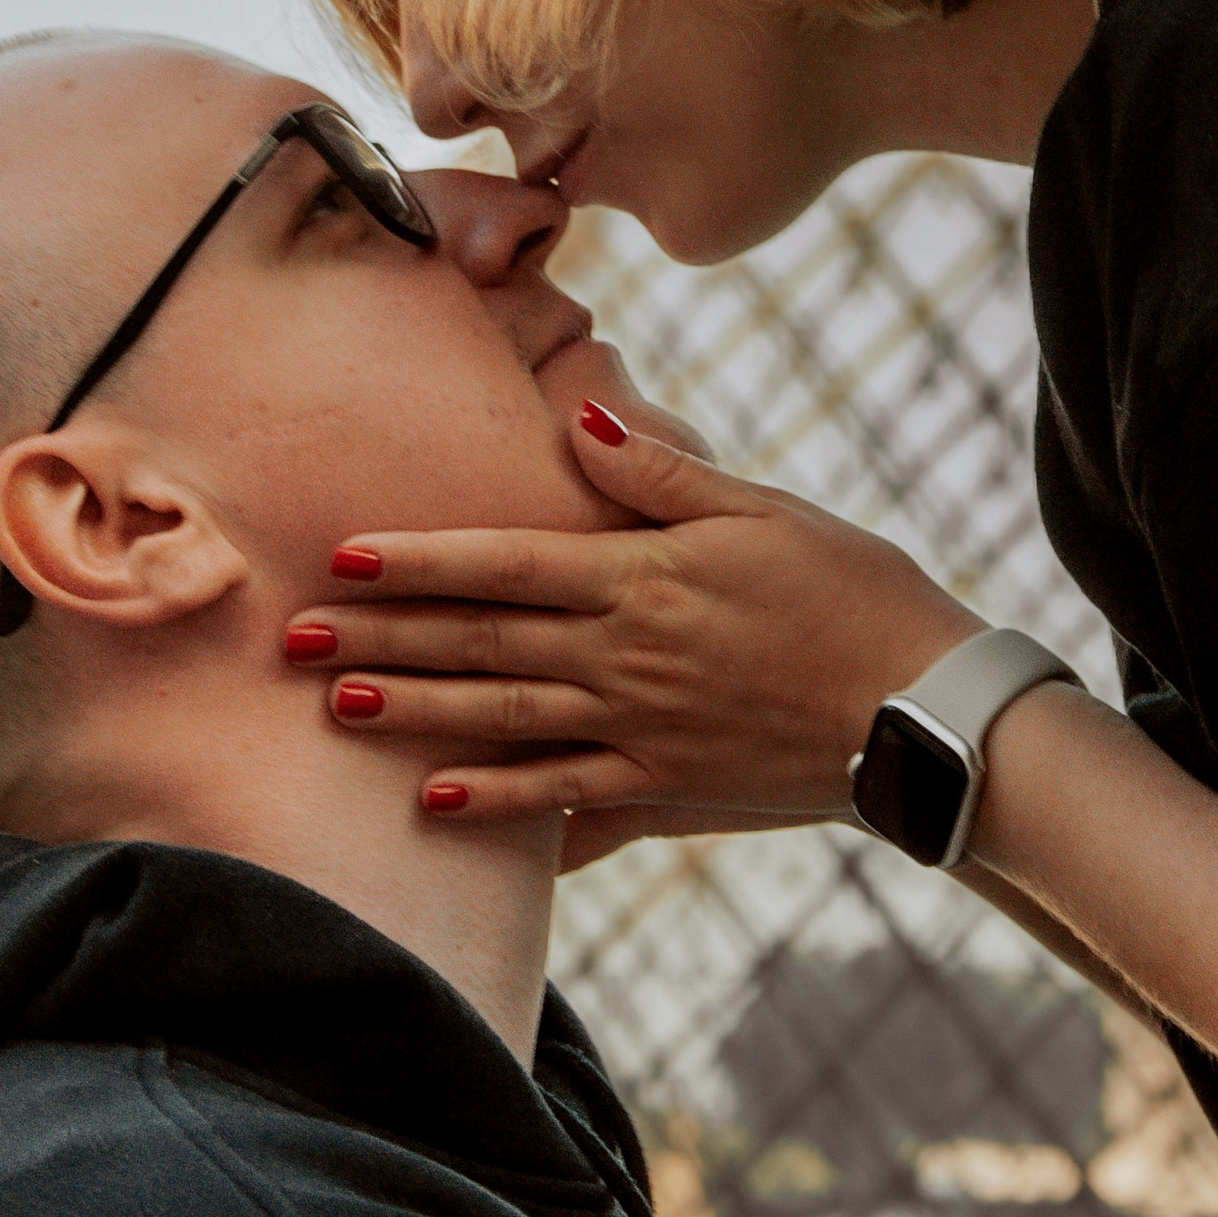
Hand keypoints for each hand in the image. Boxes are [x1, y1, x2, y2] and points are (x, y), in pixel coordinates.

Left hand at [285, 403, 978, 823]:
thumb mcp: (764, 510)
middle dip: (382, 638)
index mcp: (646, 577)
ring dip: (415, 714)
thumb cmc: (857, 592)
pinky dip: (499, 806)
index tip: (341, 556)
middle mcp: (627, 656)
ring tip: (338, 707)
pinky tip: (435, 804)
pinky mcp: (669, 791)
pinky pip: (568, 802)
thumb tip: (573, 411)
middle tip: (292, 640)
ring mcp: (642, 731)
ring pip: (504, 720)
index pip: (506, 562)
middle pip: (483, 642)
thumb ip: (660, 472)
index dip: (419, 559)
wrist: (925, 711)